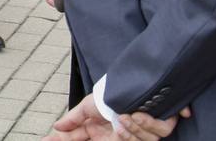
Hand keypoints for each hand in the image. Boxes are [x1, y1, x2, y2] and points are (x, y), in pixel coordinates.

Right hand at [45, 94, 187, 140]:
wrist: (128, 80)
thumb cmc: (108, 94)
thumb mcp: (87, 106)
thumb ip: (73, 119)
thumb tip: (56, 127)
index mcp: (104, 136)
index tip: (58, 140)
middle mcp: (123, 137)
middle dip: (124, 136)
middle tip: (117, 120)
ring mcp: (140, 133)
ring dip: (133, 130)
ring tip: (124, 116)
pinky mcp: (157, 125)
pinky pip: (159, 132)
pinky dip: (149, 125)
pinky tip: (138, 115)